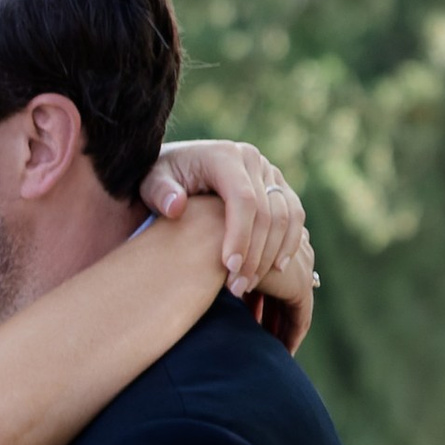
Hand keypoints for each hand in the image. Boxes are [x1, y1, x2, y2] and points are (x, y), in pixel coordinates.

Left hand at [144, 141, 310, 305]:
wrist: (176, 168)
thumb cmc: (160, 179)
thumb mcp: (150, 183)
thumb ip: (159, 193)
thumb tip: (176, 206)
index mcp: (224, 156)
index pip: (243, 199)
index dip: (240, 235)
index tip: (227, 268)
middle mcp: (252, 160)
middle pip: (268, 212)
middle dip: (255, 255)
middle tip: (236, 289)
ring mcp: (269, 173)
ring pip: (286, 217)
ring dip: (271, 255)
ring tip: (248, 285)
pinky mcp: (278, 187)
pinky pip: (294, 217)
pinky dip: (288, 244)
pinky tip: (275, 271)